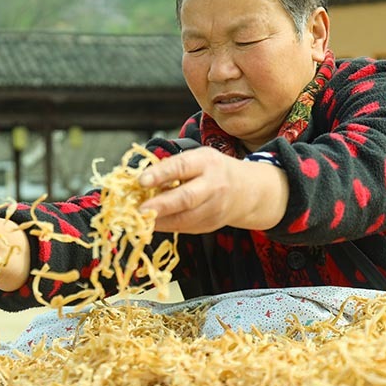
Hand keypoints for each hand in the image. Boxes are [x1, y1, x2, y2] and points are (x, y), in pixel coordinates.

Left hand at [137, 147, 288, 233]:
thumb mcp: (198, 158)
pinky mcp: (210, 225)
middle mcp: (213, 185)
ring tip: (140, 218)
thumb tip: (142, 179)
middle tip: (139, 210)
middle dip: (161, 205)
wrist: (246, 191)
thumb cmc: (214, 170)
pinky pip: (184, 227)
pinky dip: (166, 226)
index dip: (161, 174)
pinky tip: (153, 223)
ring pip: (184, 218)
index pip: (182, 166)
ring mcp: (214, 208)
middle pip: (186, 198)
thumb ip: (173, 166)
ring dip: (159, 220)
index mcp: (206, 162)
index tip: (142, 181)